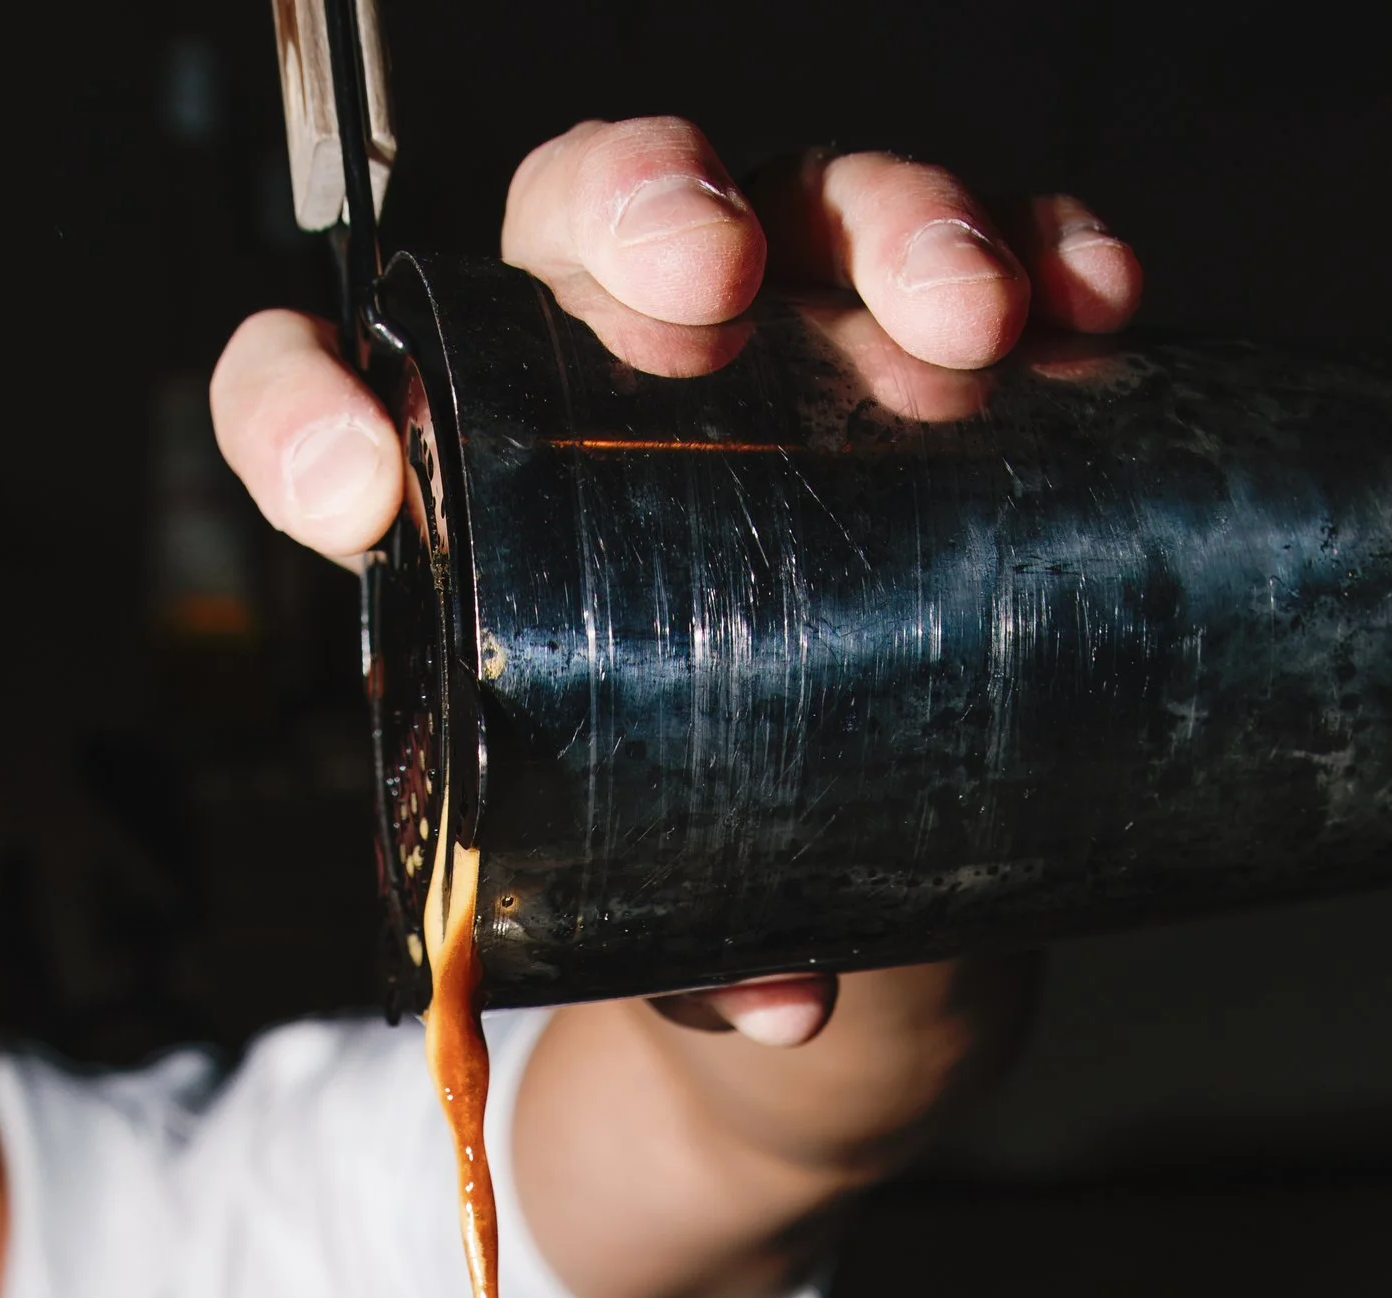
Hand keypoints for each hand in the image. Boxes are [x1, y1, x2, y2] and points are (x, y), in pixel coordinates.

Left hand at [210, 120, 1140, 1045]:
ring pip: (797, 208)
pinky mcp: (936, 363)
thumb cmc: (705, 877)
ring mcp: (782, 347)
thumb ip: (696, 962)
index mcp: (469, 505)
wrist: (866, 897)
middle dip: (648, 212)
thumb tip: (784, 996)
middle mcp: (607, 375)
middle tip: (712, 286)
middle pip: (583, 221)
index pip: (320, 397)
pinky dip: (1044, 253)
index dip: (304, 411)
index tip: (356, 489)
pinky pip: (993, 259)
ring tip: (962, 318)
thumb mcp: (668, 939)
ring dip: (882, 224)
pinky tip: (1087, 298)